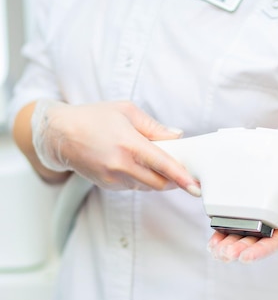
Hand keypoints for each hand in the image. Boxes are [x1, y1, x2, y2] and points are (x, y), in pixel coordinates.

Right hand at [31, 99, 200, 193]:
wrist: (60, 134)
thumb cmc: (93, 118)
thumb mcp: (127, 112)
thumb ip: (154, 127)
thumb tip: (177, 135)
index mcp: (129, 144)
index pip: (162, 165)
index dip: (182, 177)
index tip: (195, 187)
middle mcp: (121, 165)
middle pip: (158, 183)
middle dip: (173, 180)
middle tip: (181, 170)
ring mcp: (113, 178)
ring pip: (146, 187)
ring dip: (156, 178)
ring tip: (152, 160)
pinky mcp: (107, 186)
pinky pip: (133, 186)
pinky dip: (140, 178)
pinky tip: (133, 163)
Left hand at [207, 124, 277, 262]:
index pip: (272, 242)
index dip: (259, 251)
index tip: (245, 258)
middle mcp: (267, 223)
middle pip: (252, 242)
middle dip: (238, 250)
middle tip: (224, 254)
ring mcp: (253, 216)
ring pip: (239, 235)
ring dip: (226, 246)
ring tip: (215, 251)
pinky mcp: (242, 206)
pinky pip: (230, 223)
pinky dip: (220, 235)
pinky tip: (212, 243)